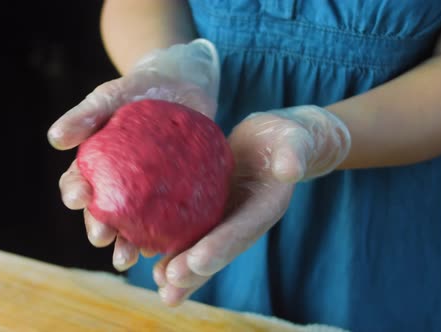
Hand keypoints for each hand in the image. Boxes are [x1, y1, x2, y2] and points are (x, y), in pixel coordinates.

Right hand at [48, 39, 220, 269]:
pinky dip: (163, 236)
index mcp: (95, 164)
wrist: (181, 85)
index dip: (74, 193)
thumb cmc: (139, 89)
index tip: (79, 198)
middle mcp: (117, 184)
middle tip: (103, 237)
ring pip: (132, 224)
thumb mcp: (112, 96)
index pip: (77, 183)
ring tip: (128, 258)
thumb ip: (85, 114)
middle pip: (102, 212)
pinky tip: (164, 247)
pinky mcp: (174, 195)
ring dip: (126, 243)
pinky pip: (167, 219)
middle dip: (98, 228)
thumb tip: (55, 138)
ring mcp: (146, 192)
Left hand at [153, 105, 350, 305]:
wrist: (272, 143)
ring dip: (181, 269)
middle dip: (194, 269)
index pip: (243, 229)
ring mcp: (225, 219)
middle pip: (218, 249)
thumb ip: (293, 154)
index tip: (198, 260)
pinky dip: (170, 245)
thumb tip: (290, 170)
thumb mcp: (292, 141)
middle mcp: (243, 221)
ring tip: (160, 286)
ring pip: (201, 248)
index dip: (222, 245)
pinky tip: (146, 254)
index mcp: (265, 207)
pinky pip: (189, 231)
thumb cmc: (285, 139)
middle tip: (168, 283)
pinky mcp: (209, 210)